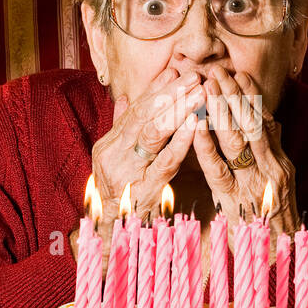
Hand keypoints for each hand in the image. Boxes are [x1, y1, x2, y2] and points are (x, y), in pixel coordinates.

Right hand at [87, 67, 205, 265]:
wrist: (107, 237)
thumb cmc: (117, 199)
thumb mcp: (117, 160)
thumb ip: (123, 126)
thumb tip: (129, 96)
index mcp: (110, 144)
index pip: (137, 108)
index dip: (158, 88)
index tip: (179, 70)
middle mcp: (113, 154)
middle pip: (145, 115)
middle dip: (172, 93)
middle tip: (196, 76)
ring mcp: (126, 173)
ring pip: (153, 134)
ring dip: (179, 110)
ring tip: (200, 93)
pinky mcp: (142, 192)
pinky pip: (163, 163)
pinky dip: (180, 142)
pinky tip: (196, 126)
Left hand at [192, 65, 299, 260]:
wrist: (279, 257)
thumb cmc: (273, 223)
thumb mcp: (279, 184)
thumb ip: (272, 153)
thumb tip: (270, 121)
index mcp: (279, 162)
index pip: (264, 120)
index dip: (250, 95)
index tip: (237, 72)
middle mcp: (271, 168)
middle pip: (251, 123)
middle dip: (232, 94)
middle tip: (215, 69)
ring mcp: (255, 184)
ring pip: (236, 140)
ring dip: (219, 111)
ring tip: (204, 85)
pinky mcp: (237, 201)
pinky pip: (219, 169)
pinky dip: (207, 146)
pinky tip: (195, 127)